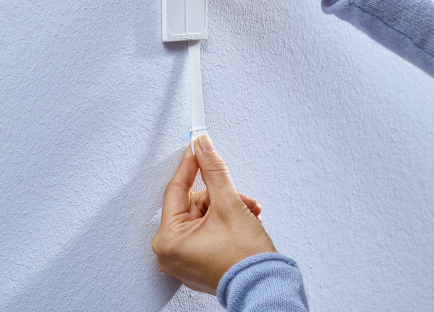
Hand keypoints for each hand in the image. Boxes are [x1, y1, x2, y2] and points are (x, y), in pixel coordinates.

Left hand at [152, 135, 275, 294]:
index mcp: (168, 239)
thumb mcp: (228, 204)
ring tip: (248, 214)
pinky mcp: (196, 262)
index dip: (191, 165)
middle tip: (240, 198)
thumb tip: (203, 148)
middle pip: (194, 203)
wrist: (265, 287)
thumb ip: (213, 170)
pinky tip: (242, 223)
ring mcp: (183, 259)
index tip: (197, 147)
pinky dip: (225, 221)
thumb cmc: (244, 260)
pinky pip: (205, 230)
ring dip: (227, 208)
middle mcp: (170, 252)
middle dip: (221, 196)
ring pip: (203, 215)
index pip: (177, 189)